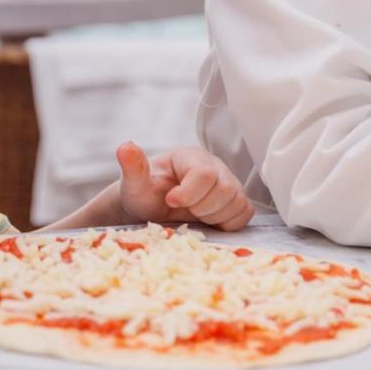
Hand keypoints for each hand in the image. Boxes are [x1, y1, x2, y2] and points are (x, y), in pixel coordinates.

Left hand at [115, 142, 253, 230]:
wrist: (152, 210)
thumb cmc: (144, 195)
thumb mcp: (134, 184)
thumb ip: (132, 167)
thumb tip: (125, 146)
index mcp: (190, 156)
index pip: (205, 173)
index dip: (189, 193)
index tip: (170, 201)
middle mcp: (214, 166)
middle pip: (224, 190)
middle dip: (200, 207)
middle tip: (181, 209)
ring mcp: (229, 182)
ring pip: (237, 202)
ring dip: (213, 216)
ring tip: (192, 214)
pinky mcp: (237, 200)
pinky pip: (245, 214)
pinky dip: (227, 223)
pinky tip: (207, 220)